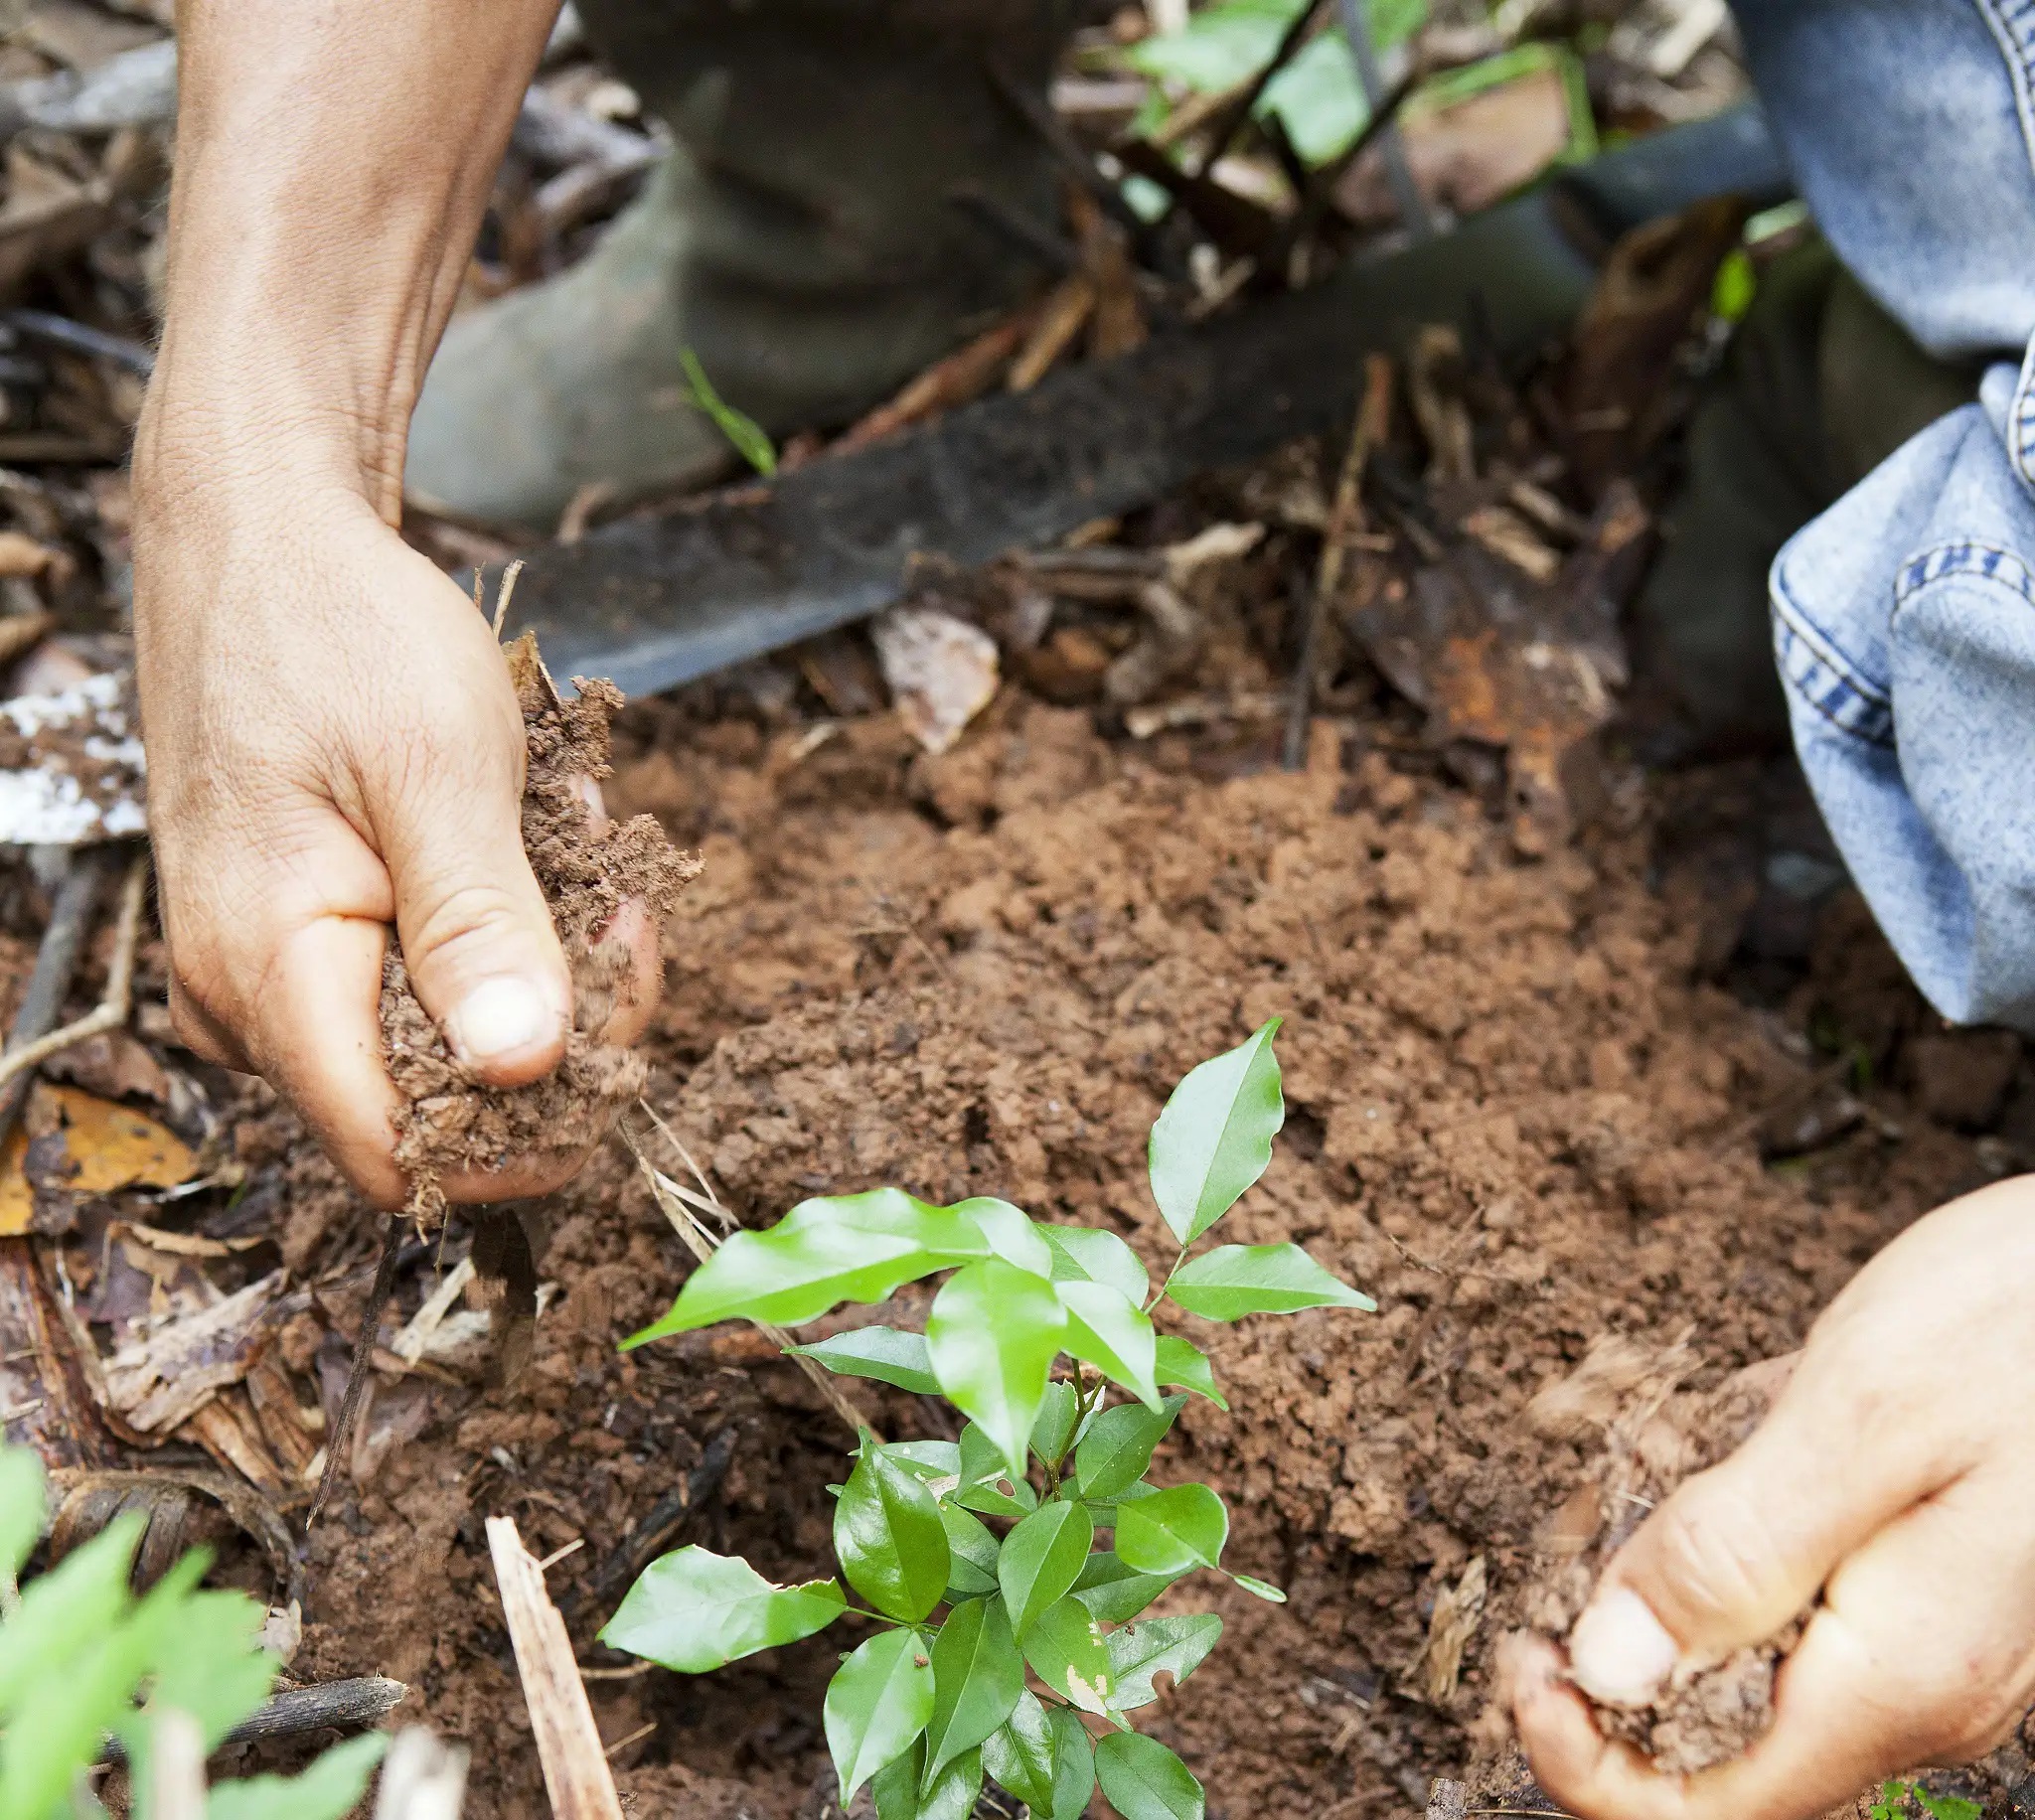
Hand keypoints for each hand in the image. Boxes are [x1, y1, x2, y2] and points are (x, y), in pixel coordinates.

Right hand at [133, 466, 660, 1208]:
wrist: (260, 540)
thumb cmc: (338, 632)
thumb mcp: (437, 769)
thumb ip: (479, 927)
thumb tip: (523, 1066)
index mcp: (270, 975)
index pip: (403, 1156)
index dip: (526, 1126)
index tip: (611, 1018)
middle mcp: (252, 1001)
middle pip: (441, 1101)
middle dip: (557, 1017)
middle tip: (619, 901)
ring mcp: (272, 973)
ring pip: (445, 1037)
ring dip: (538, 954)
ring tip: (565, 829)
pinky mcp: (304, 936)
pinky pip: (423, 976)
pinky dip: (500, 919)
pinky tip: (526, 829)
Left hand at [1511, 1174, 2034, 1819]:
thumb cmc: (2024, 1326)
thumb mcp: (1862, 1418)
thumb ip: (1733, 1551)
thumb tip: (1609, 1667)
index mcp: (1893, 1677)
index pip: (1706, 1810)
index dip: (1587, 1757)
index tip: (1525, 1652)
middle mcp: (1907, 1686)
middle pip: (1705, 1733)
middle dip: (1607, 1642)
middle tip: (1567, 1528)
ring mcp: (1913, 1634)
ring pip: (1733, 1650)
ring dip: (1653, 1569)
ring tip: (1627, 1468)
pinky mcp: (1907, 1572)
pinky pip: (1778, 1586)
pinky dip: (1714, 1525)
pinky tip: (1701, 1444)